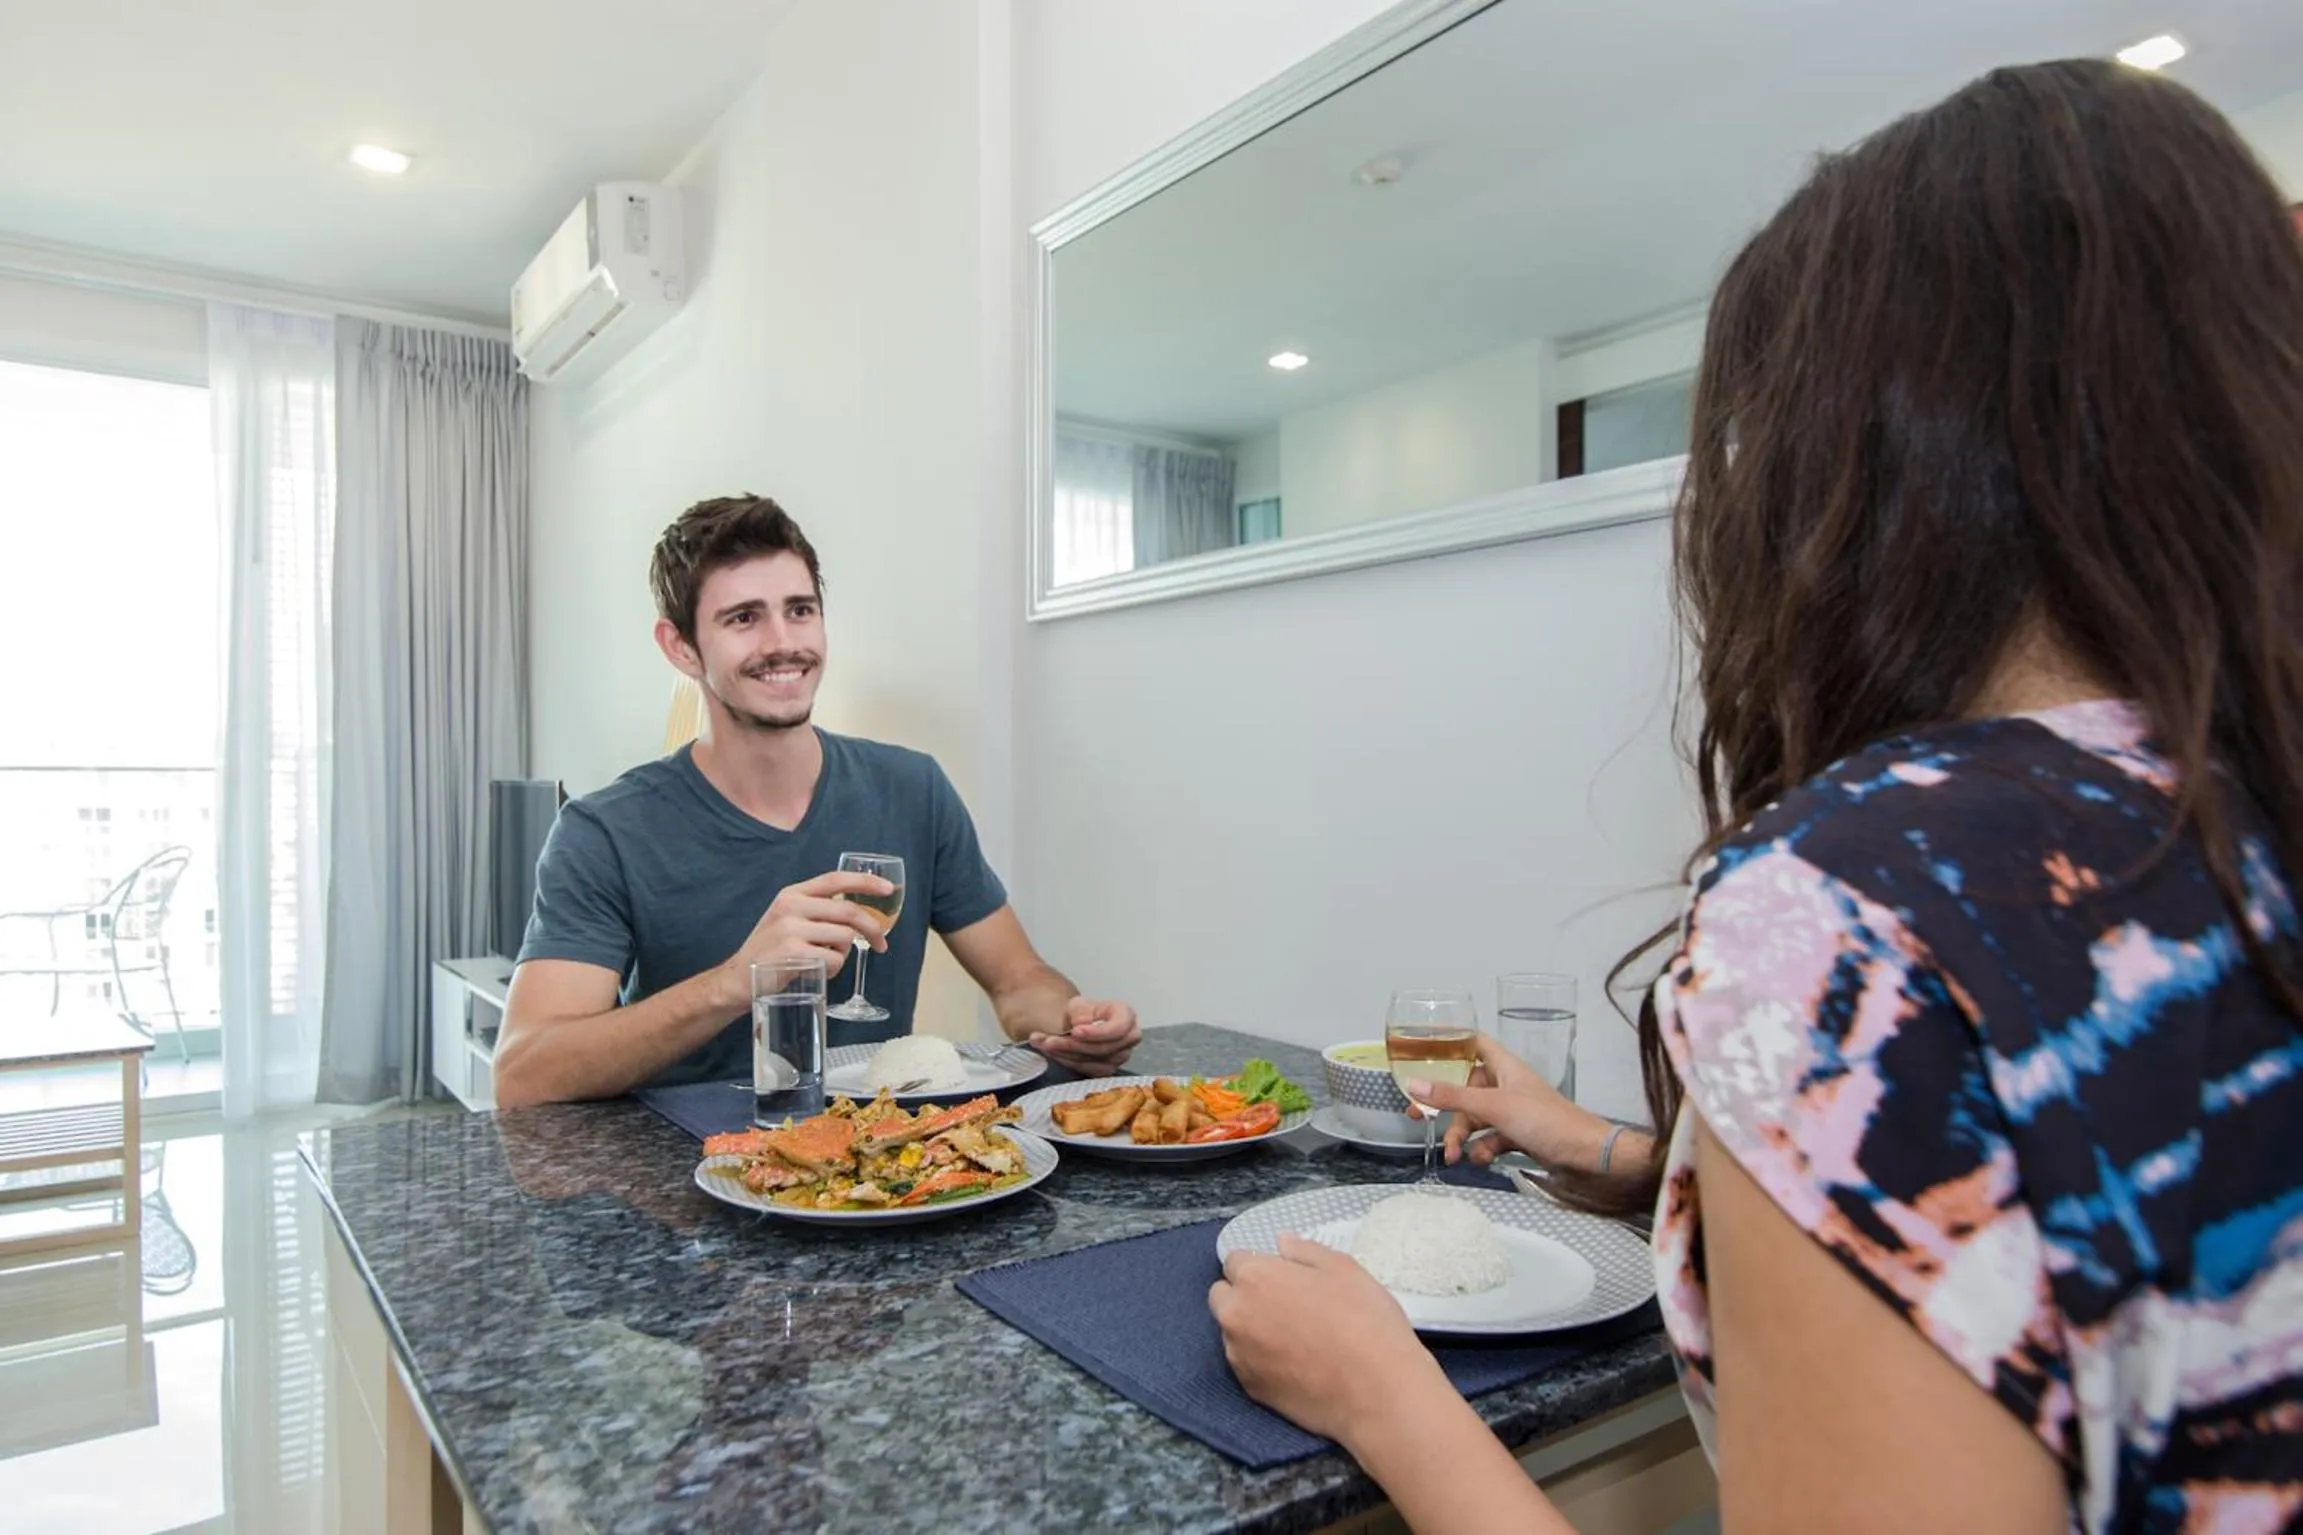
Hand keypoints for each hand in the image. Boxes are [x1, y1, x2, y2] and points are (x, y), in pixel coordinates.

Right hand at [716, 870, 894, 1005]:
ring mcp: (790, 929)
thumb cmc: (770, 950)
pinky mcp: (793, 953)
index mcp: (792, 894)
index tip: (889, 889)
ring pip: (845, 938)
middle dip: (873, 929)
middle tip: (881, 944)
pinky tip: (819, 971)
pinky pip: (834, 960)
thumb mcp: (787, 919)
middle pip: (848, 911)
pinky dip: (835, 969)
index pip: (835, 879)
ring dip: (846, 953)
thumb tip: (860, 913)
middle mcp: (791, 906)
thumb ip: (817, 910)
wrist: (738, 977)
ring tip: (829, 960)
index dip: (865, 882)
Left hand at [1028, 997, 1139, 1075]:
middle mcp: (1129, 1039)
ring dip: (1066, 1055)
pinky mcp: (1107, 1070)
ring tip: (1043, 1044)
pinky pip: (1087, 1070)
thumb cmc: (1083, 1012)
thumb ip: (1081, 1010)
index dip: (1096, 1033)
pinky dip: (1067, 1062)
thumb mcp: (1079, 1004)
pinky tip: (1052, 1053)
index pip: (1118, 1029)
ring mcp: (1120, 1057)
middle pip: (1103, 1049)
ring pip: (1093, 1062)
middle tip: (1048, 1041)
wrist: (1078, 1025)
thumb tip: (1082, 1023)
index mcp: (1127, 1016)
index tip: (1074, 1032)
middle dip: (1073, 1046)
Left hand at [1208, 1235, 1447, 1444]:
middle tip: (1284, 1305)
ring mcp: (1239, 1355)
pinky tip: (1294, 1364)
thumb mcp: (1344, 1269)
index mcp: (1256, 1278)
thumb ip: (1305, 1251)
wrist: (1377, 1392)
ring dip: (1250, 1328)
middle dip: (1244, 1295)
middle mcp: (1236, 1314)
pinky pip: (1245, 1364)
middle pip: (1223, 1296)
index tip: (1282, 1277)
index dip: (1259, 1266)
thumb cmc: (1365, 1322)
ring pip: (1232, 1331)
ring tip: (1294, 1338)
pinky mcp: (1250, 1388)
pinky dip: (1260, 1360)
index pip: (1235, 1261)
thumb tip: (1282, 1243)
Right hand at [1408, 1031, 1607, 1169]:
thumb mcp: (1495, 1106)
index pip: (1473, 1043)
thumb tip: (1413, 1084)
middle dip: (1445, 1106)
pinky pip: (1490, 1138)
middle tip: (1418, 1116)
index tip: (1421, 1051)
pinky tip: (1481, 1160)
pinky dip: (1482, 1149)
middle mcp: (1507, 1085)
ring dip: (1461, 1136)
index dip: (1450, 1044)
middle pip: (1466, 1088)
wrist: (1587, 1157)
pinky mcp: (1519, 1135)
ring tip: (1453, 1156)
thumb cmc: (1546, 1121)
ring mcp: (1514, 1112)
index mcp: (1504, 1067)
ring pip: (1476, 1118)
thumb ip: (1453, 1097)